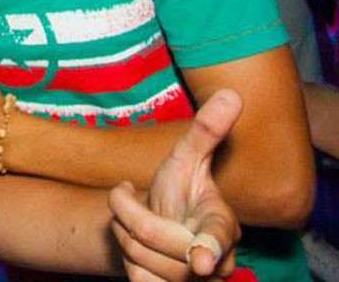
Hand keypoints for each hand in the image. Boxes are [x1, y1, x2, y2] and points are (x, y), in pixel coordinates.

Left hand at [109, 89, 243, 280]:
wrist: (161, 224)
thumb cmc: (177, 191)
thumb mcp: (185, 159)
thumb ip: (206, 131)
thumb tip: (232, 93)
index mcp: (221, 225)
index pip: (216, 238)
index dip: (209, 250)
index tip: (200, 261)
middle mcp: (216, 262)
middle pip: (155, 238)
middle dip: (130, 213)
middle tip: (128, 198)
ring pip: (140, 259)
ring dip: (124, 234)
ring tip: (132, 220)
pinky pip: (137, 280)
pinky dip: (127, 259)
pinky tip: (134, 248)